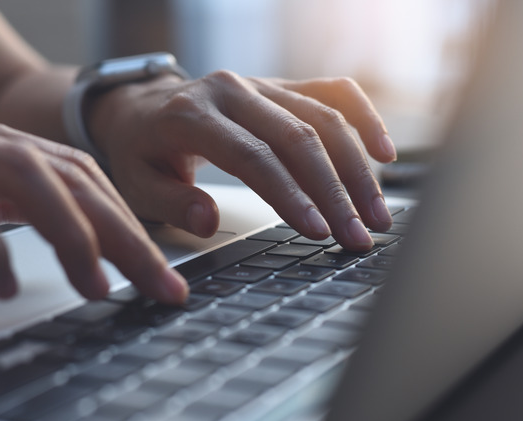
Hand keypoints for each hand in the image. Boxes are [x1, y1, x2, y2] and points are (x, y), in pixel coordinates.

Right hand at [0, 107, 186, 302]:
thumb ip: (3, 204)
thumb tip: (67, 232)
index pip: (74, 170)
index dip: (125, 218)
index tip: (157, 268)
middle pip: (65, 173)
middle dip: (122, 231)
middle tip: (156, 283)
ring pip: (23, 176)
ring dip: (71, 234)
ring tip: (95, 285)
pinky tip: (5, 285)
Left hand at [88, 72, 396, 250]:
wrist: (142, 108)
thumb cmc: (141, 151)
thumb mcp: (137, 183)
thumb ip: (171, 202)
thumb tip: (209, 221)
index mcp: (191, 115)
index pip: (253, 156)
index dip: (290, 194)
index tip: (319, 231)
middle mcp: (231, 91)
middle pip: (298, 138)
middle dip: (335, 191)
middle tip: (359, 235)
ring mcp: (259, 84)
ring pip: (323, 118)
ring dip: (357, 168)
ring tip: (377, 213)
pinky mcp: (280, 85)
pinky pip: (332, 92)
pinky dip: (363, 118)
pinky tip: (384, 152)